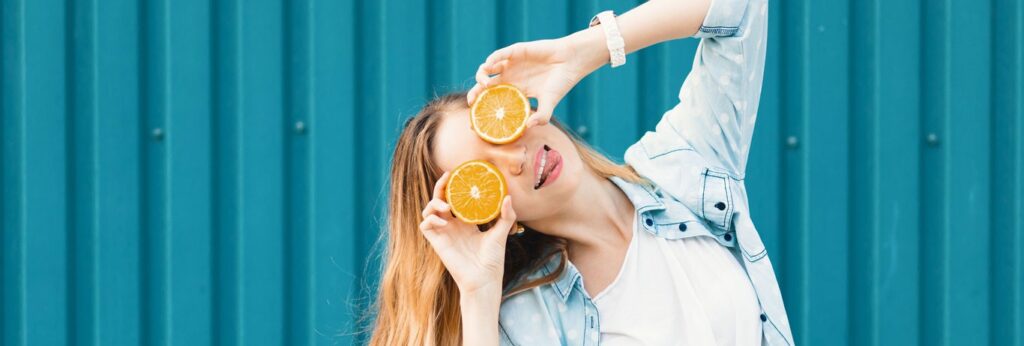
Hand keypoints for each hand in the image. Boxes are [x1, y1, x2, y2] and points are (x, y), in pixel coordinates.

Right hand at [419, 171, 518, 294]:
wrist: (484, 279)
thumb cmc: (492, 260)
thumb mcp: (501, 233)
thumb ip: (506, 216)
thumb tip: (508, 197)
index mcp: (466, 221)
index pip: (456, 199)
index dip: (454, 186)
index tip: (458, 173)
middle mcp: (453, 225)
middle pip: (440, 199)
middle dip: (440, 187)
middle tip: (447, 177)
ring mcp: (444, 233)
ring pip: (429, 210)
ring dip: (433, 203)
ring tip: (445, 205)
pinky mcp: (437, 242)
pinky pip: (425, 225)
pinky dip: (430, 219)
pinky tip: (443, 221)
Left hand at [467, 34, 604, 128]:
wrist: (571, 62)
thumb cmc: (561, 82)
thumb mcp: (550, 102)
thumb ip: (542, 117)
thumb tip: (528, 127)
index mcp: (516, 91)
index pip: (493, 99)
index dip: (483, 106)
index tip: (476, 116)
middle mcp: (510, 77)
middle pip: (485, 85)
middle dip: (475, 93)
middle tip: (473, 101)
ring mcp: (511, 64)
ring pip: (488, 69)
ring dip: (481, 75)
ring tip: (484, 84)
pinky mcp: (516, 52)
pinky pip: (499, 55)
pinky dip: (491, 59)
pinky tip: (489, 66)